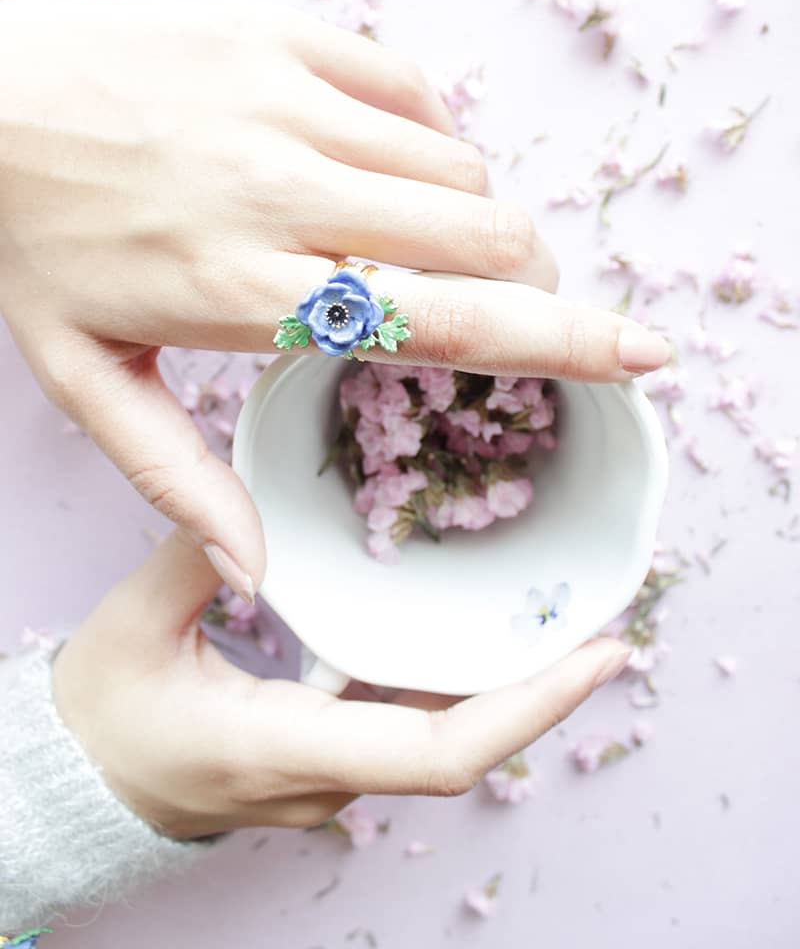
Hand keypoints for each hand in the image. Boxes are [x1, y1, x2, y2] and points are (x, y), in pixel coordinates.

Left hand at [0, 0, 668, 597]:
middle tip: (520, 301)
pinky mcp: (287, 37)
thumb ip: (179, 476)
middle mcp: (284, 194)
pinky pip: (413, 91)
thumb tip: (258, 571)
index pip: (442, 323)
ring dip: (480, 215)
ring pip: (459, 165)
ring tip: (438, 242)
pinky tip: (396, 169)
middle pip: (482, 236)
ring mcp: (290, 102)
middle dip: (536, 278)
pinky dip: (433, 138)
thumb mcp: (83, 379)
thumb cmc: (34, 240)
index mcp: (245, 292)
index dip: (562, 340)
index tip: (642, 351)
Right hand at [52, 530, 630, 838]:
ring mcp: (329, 780)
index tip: (598, 657)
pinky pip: (406, 728)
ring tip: (556, 617)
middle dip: (539, 688)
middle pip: (462, 746)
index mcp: (286, 750)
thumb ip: (195, 556)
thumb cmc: (102, 716)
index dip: (528, 709)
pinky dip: (452, 684)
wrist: (77, 782)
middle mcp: (326, 780)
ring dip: (504, 686)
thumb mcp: (136, 626)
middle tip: (602, 616)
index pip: (437, 753)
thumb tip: (251, 495)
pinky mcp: (325, 762)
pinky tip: (472, 631)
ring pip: (440, 740)